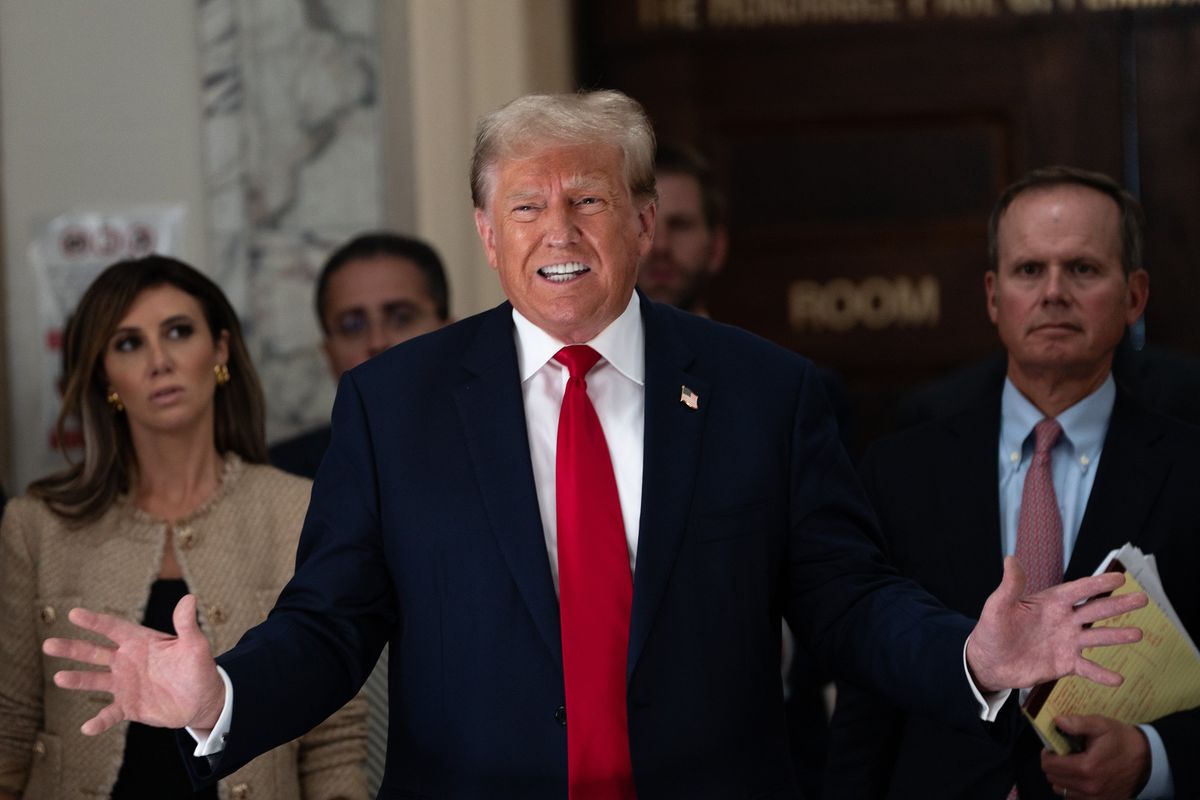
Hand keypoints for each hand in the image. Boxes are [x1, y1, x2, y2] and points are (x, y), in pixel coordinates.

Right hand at [41, 594, 224, 734]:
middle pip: (94, 652)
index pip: (113, 628)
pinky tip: (87, 727)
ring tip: (59, 678)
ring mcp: (125, 684)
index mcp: (140, 642)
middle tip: (48, 644)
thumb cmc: (199, 668)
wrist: (202, 699)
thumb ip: (186, 624)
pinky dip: (99, 721)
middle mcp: (127, 661)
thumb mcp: (195, 645)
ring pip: (95, 680)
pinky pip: (109, 713)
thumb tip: (189, 598)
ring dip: (77, 680)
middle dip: (72, 648)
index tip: (73, 613)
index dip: (95, 621)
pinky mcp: (128, 706)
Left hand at [966, 557, 1146, 691]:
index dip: (1097, 584)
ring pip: (1097, 637)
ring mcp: (1067, 642)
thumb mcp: (998, 606)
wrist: (989, 661)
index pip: (1078, 590)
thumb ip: (1010, 586)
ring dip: (1117, 636)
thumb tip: (1010, 558)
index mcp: (1050, 602)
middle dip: (1118, 605)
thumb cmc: (992, 630)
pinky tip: (1118, 678)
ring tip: (1138, 633)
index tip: (1119, 578)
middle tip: (1143, 599)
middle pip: (1095, 610)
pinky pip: (1088, 668)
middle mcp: (1064, 620)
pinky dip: (1102, 674)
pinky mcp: (1065, 663)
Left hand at [1041, 715, 1150, 799]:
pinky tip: (1080, 777)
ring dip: (1061, 777)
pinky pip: (1074, 799)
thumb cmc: (1121, 740)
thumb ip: (1077, 723)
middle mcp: (1088, 787)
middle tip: (1063, 755)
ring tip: (1072, 765)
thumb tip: (1057, 722)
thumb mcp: (1101, 725)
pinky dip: (1072, 789)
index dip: (1048, 754)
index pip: (1049, 765)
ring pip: (1061, 790)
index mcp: (1086, 767)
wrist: (1147, 760)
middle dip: (1053, 765)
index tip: (1054, 747)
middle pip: (1053, 778)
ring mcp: (1095, 798)